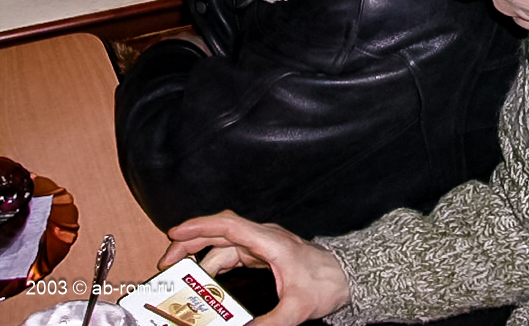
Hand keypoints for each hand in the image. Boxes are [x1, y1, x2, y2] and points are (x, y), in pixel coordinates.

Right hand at [160, 210, 349, 325]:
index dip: (200, 227)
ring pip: (224, 243)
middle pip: (220, 231)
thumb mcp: (298, 308)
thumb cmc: (327, 282)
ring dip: (200, 255)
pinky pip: (233, 253)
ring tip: (179, 273)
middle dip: (190, 241)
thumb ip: (270, 323)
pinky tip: (205, 278)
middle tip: (166, 261)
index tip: (175, 233)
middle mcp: (264, 238)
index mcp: (270, 242)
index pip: (229, 226)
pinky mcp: (264, 253)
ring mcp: (264, 244)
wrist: (347, 274)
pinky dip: (215, 262)